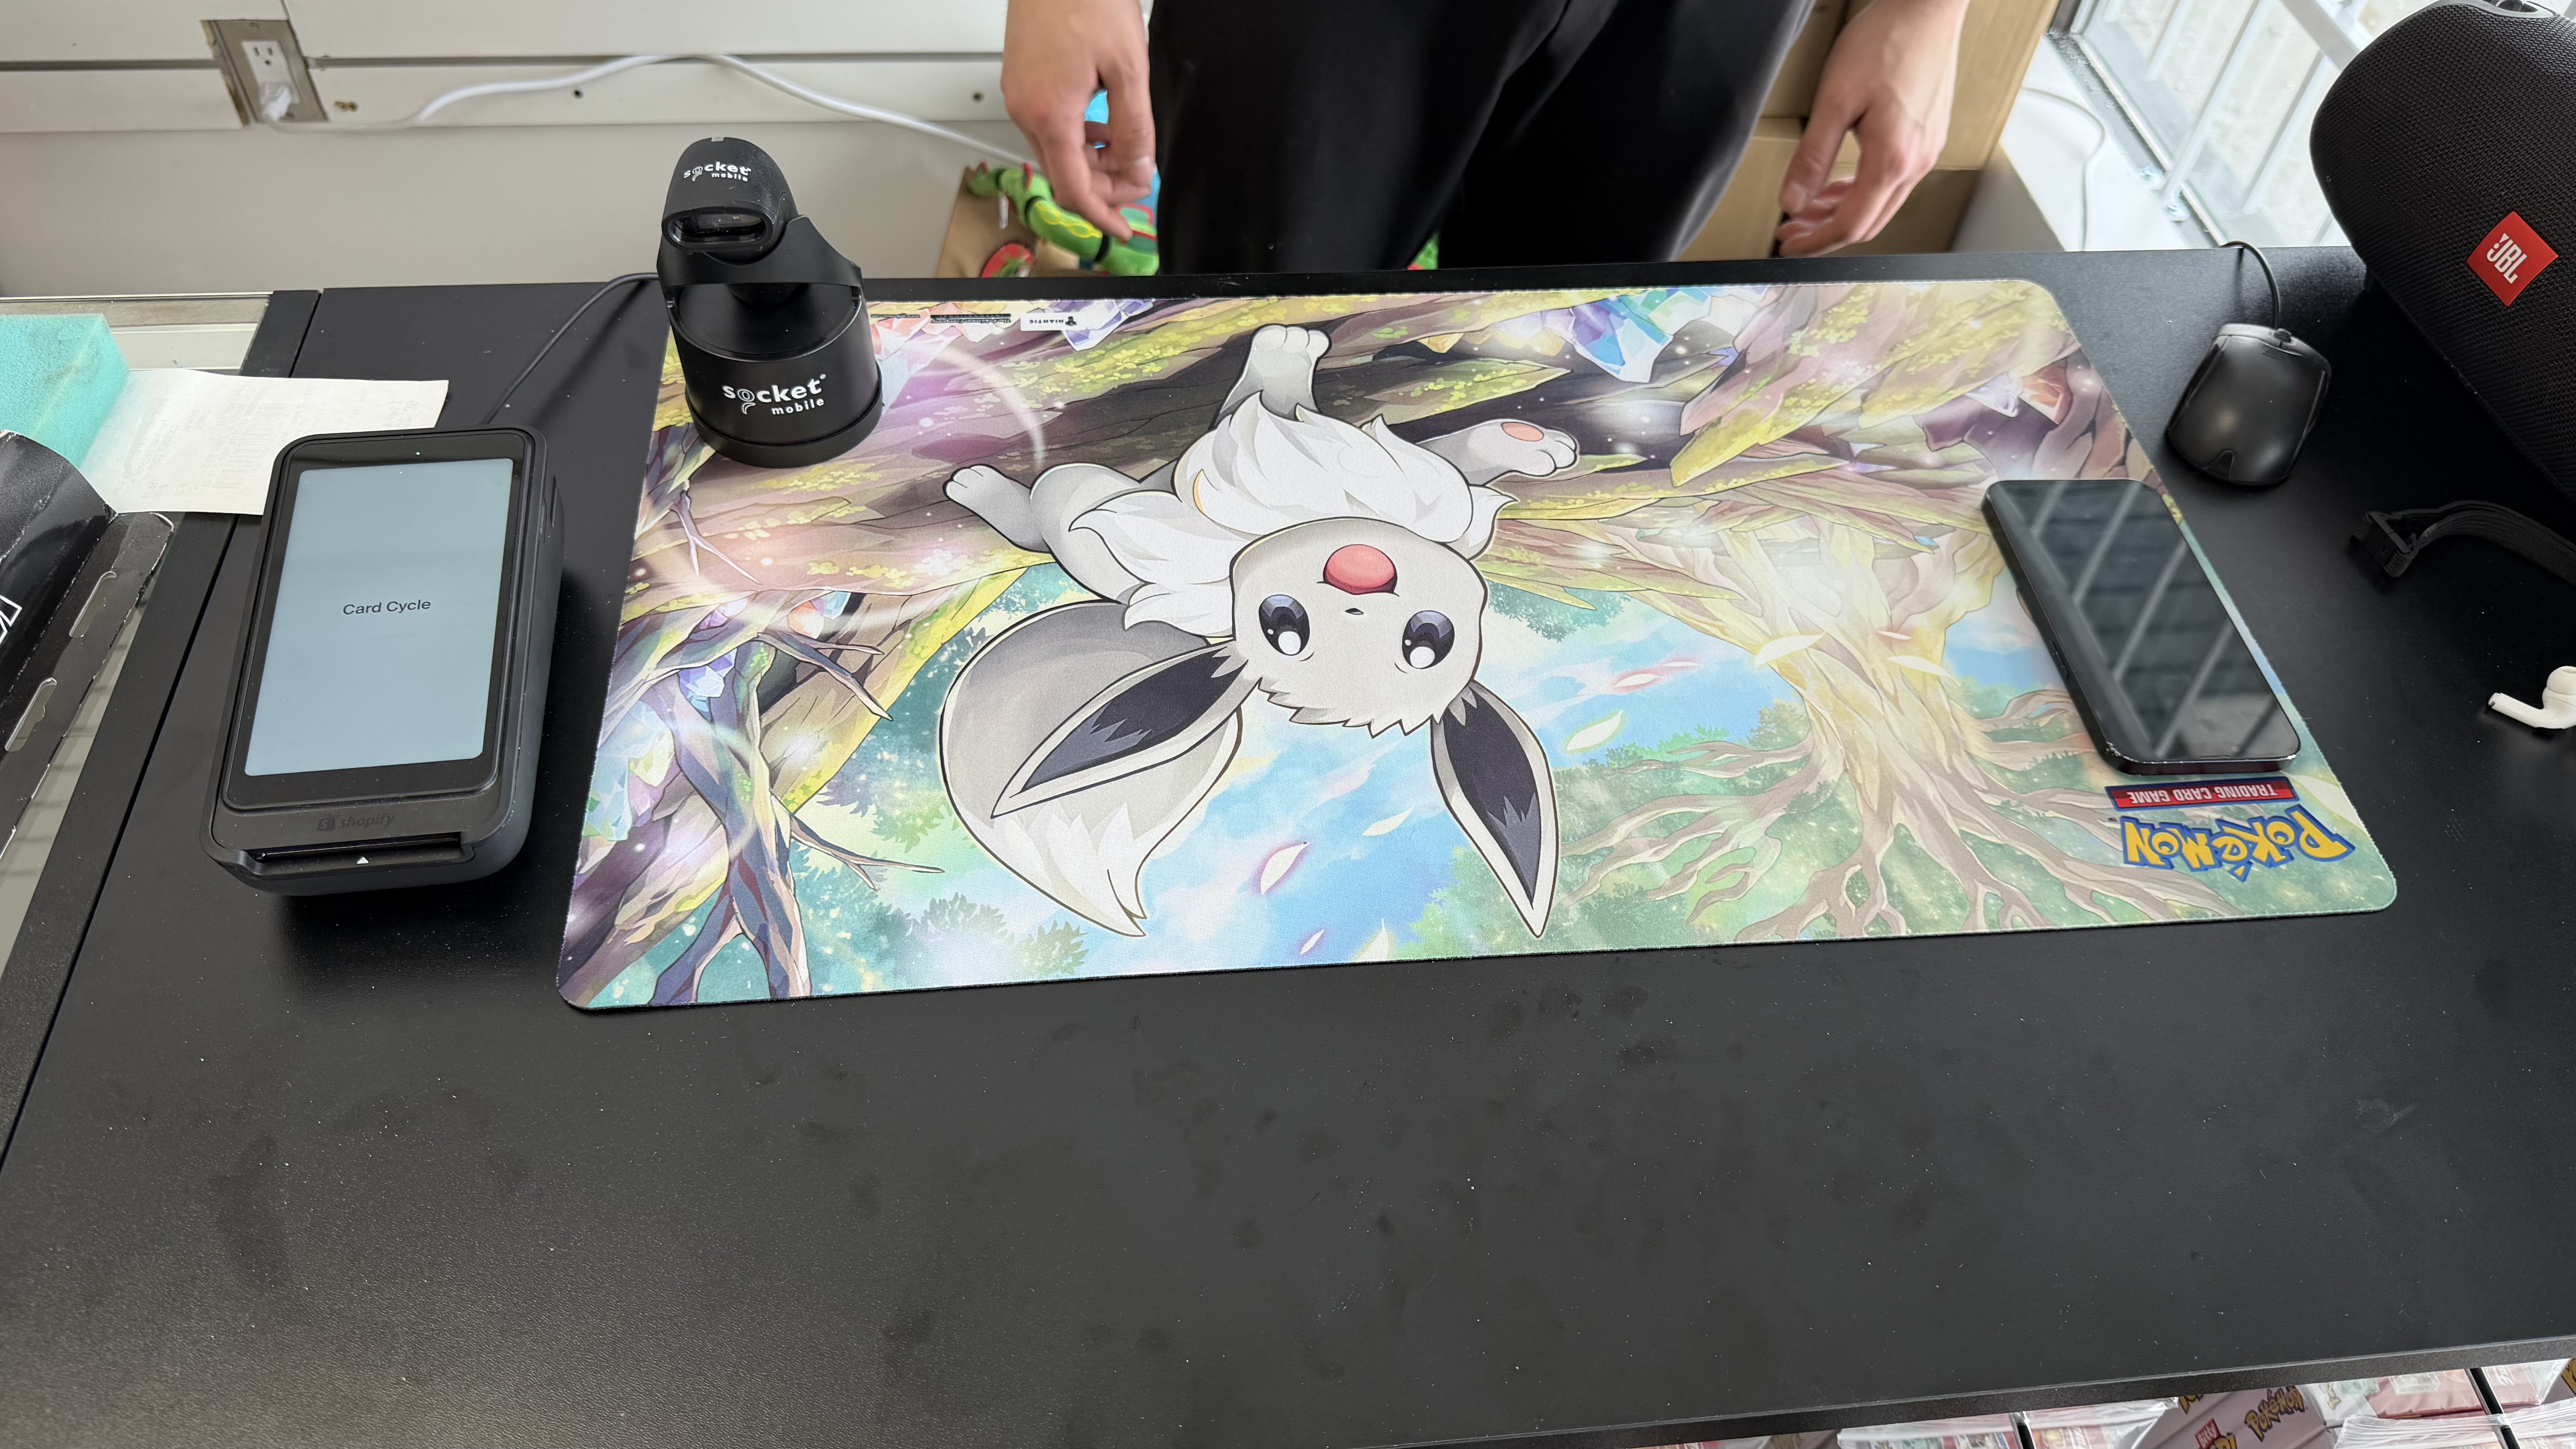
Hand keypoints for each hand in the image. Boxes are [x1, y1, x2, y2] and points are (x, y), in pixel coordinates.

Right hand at [1002, 0, 1155, 239]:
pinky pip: (1049, 126)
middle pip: (1064, 174)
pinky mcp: (1022, 81)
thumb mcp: (1127, 68)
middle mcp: (1026, 109)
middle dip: (1102, 188)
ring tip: (1126, 153)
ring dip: (1092, 161)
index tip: (1122, 228)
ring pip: (1056, 150)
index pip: (1073, 189)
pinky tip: (1103, 125)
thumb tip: (1138, 169)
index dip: (1099, 216)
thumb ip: (1133, 126)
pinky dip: (1078, 137)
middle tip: (1137, 183)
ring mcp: (1020, 95)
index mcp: (1050, 114)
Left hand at [1776, 0, 1967, 256]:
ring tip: (1808, 209)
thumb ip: (1812, 157)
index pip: (1850, 224)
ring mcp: (1927, 151)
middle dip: (1825, 233)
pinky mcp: (1928, 137)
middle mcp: (1917, 163)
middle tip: (1792, 231)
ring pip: (1881, 204)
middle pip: (1868, 222)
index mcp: (1894, 160)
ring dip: (1842, 212)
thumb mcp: (1834, 101)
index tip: (1788, 244)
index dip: (1814, 242)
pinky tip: (1839, 183)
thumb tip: (1793, 201)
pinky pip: (1892, 181)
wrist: (1926, 8)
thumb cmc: (1886, 42)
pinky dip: (1862, 191)